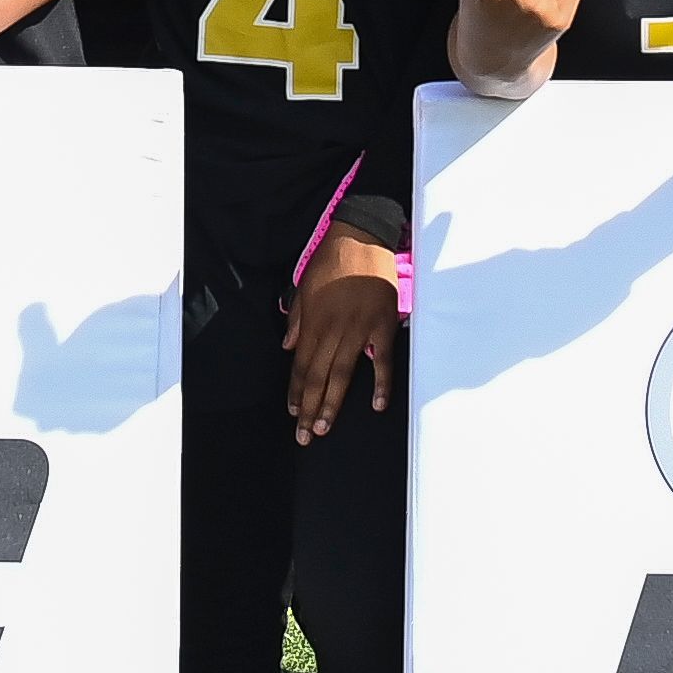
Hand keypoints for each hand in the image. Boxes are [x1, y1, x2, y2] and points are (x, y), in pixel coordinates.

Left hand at [285, 226, 404, 438]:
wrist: (361, 237)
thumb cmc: (330, 260)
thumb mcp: (304, 286)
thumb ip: (297, 319)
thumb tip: (289, 348)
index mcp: (313, 322)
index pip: (301, 365)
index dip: (295, 391)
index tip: (292, 413)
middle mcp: (333, 331)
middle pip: (318, 376)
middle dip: (309, 407)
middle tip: (304, 435)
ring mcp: (359, 330)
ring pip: (343, 374)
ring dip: (332, 402)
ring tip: (324, 426)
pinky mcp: (383, 326)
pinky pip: (382, 361)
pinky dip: (381, 384)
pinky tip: (377, 405)